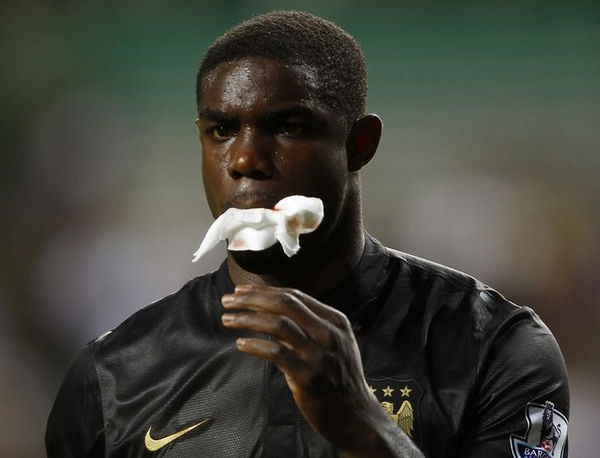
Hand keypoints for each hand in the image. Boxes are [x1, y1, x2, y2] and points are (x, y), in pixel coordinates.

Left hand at [221, 284, 388, 453]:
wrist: (356, 417)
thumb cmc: (338, 378)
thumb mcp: (334, 343)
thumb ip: (308, 325)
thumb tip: (270, 310)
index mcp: (335, 320)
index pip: (294, 295)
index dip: (264, 290)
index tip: (241, 290)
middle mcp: (329, 333)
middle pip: (284, 303)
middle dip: (252, 298)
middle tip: (228, 299)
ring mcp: (319, 355)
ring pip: (278, 325)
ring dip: (247, 319)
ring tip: (228, 319)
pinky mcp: (309, 377)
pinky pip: (276, 353)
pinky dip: (255, 345)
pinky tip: (241, 344)